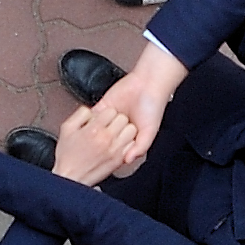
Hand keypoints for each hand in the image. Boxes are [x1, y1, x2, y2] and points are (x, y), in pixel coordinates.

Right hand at [53, 103, 135, 185]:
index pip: (111, 111)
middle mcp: (106, 139)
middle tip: (109, 125)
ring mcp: (114, 150)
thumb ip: (79, 115)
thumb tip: (90, 110)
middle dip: (116, 120)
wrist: (70, 177)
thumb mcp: (66, 129)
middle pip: (122, 118)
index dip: (106, 113)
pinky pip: (132, 145)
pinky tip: (118, 144)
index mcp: (93, 129)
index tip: (102, 118)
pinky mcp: (119, 160)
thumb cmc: (67, 156)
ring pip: (131, 130)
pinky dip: (128, 143)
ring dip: (124, 130)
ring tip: (116, 134)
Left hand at [95, 41, 187, 163]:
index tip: (105, 159)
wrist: (148, 83)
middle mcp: (118, 129)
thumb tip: (128, 160)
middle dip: (100, 144)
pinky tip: (94, 121)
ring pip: (95, 129)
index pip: (115, 152)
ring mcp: (109, 118)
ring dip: (94, 131)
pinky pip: (91, 115)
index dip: (109, 156)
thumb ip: (140, 147)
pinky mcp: (103, 106)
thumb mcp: (150, 132)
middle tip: (99, 146)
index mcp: (129, 138)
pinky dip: (91, 118)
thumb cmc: (153, 107)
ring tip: (96, 134)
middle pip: (103, 141)